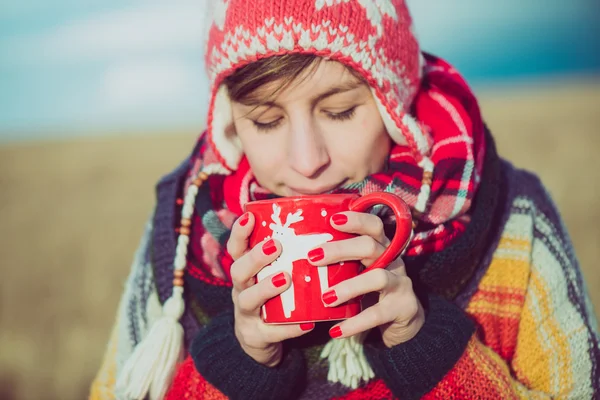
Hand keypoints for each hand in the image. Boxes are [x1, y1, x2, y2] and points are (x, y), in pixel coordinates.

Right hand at [227, 212, 314, 366]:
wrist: (258, 340)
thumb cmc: (271, 297)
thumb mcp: (270, 274)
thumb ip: (285, 254)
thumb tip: (317, 221)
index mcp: (245, 271)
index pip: (236, 248)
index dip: (239, 232)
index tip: (249, 216)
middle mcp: (241, 289)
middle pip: (238, 271)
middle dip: (256, 257)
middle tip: (276, 245)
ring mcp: (246, 313)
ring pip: (249, 299)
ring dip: (266, 288)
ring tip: (285, 279)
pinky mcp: (256, 336)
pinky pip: (271, 332)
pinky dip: (289, 328)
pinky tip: (306, 323)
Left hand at [307, 212, 424, 347]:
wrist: (402, 322)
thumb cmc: (369, 290)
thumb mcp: (357, 271)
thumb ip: (338, 261)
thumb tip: (296, 252)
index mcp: (380, 247)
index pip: (373, 225)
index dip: (356, 219)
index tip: (332, 220)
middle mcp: (393, 260)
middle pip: (371, 246)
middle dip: (341, 249)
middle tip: (312, 257)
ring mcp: (401, 283)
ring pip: (378, 278)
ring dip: (349, 287)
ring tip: (326, 298)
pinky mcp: (405, 308)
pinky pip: (378, 314)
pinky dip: (355, 323)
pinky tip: (336, 331)